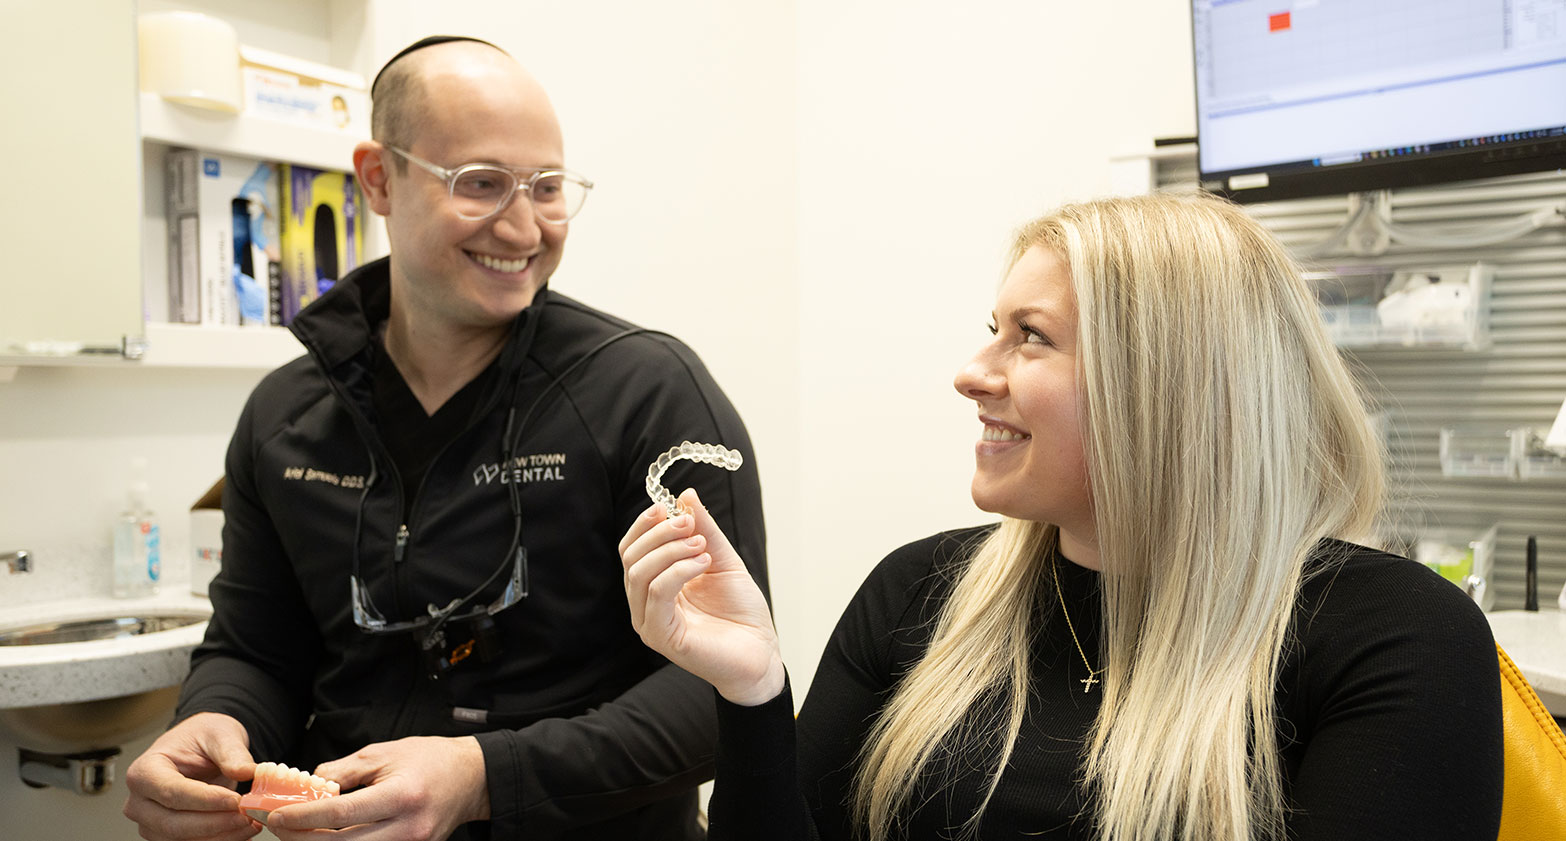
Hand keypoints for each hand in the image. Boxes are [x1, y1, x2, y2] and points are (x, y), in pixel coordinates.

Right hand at [122, 712, 261, 840]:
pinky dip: (219, 840)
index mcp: (144, 771)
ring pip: (182, 840)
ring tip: (250, 822)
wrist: (199, 749)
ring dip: (220, 835)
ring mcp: (150, 822)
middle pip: (172, 823)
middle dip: (214, 823)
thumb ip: (232, 753)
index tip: (236, 801)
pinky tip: (241, 831)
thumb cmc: (201, 738)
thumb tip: (246, 771)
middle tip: (248, 816)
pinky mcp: (165, 835)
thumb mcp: (220, 734)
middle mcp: (140, 801)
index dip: (206, 800)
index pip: (172, 792)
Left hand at [265, 735, 487, 839]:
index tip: (277, 816)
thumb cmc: (430, 759)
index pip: (343, 814)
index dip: (305, 818)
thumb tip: (308, 787)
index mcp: (402, 796)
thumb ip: (344, 770)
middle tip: (277, 827)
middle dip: (303, 839)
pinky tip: (327, 838)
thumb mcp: (385, 753)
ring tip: (298, 833)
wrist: (472, 778)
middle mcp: (408, 828)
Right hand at [620, 488, 784, 705]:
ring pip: (639, 573)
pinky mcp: (661, 636)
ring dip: (670, 550)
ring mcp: (649, 622)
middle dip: (659, 533)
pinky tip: (702, 564)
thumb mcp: (722, 559)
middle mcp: (645, 603)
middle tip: (689, 524)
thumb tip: (686, 495)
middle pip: (631, 557)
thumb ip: (704, 530)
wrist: (761, 651)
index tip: (670, 506)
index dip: (645, 524)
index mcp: (655, 584)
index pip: (632, 548)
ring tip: (702, 547)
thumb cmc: (741, 611)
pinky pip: (657, 593)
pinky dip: (678, 571)